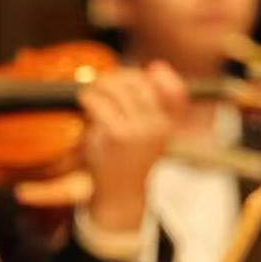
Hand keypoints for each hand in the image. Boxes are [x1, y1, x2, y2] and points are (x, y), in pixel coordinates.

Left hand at [79, 61, 188, 231]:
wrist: (120, 194)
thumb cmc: (131, 159)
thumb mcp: (152, 132)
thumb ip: (157, 102)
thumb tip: (158, 66)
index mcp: (168, 125)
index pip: (175, 91)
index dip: (162, 77)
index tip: (150, 71)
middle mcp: (157, 126)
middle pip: (139, 82)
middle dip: (119, 77)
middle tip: (104, 83)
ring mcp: (138, 130)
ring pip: (117, 88)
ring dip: (100, 85)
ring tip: (92, 92)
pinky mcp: (116, 134)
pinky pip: (98, 101)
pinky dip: (88, 98)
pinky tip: (85, 102)